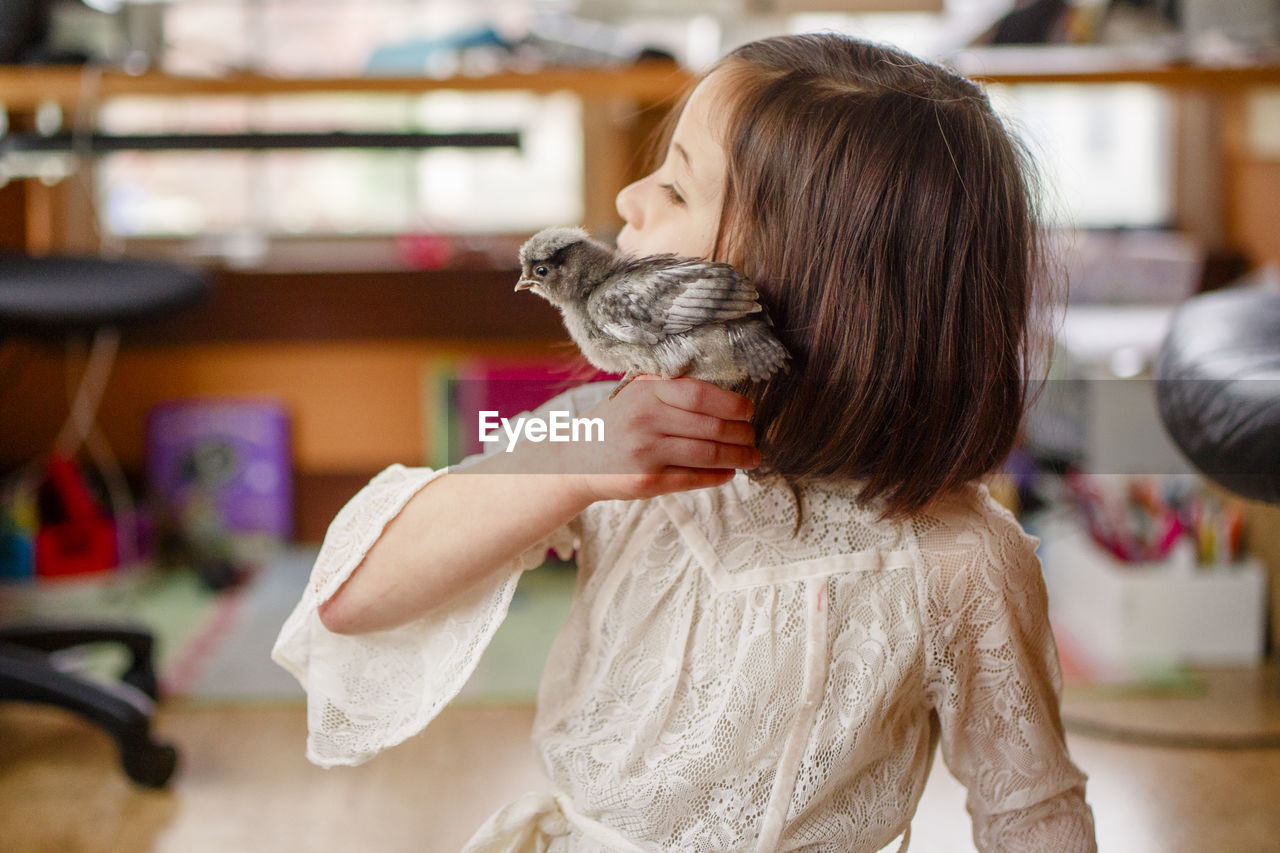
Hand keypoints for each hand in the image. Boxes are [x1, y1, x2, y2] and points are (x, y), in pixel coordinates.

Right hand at [560, 376, 759, 503]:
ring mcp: (645, 452)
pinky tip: (729, 473)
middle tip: (753, 437)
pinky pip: (692, 478)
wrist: (573, 460)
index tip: (748, 410)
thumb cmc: (612, 423)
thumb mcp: (632, 393)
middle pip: (710, 426)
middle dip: (741, 433)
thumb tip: (722, 393)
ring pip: (707, 454)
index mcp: (646, 392)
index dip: (732, 404)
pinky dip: (717, 476)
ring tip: (751, 457)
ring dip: (738, 457)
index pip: (700, 395)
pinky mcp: (645, 482)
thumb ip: (668, 388)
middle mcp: (645, 420)